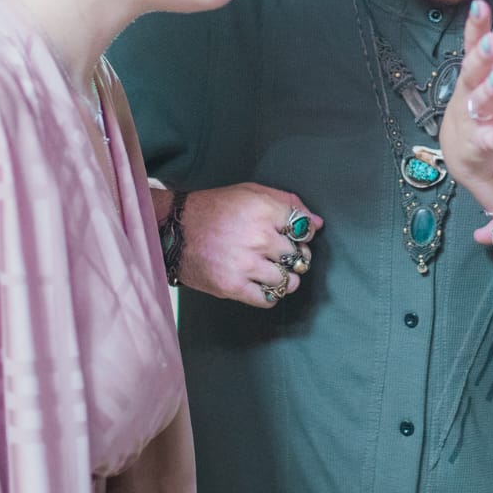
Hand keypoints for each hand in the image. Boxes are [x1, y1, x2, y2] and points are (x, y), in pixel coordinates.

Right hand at [178, 182, 320, 308]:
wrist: (175, 230)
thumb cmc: (214, 209)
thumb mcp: (250, 193)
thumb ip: (287, 203)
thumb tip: (317, 223)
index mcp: (264, 210)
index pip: (305, 228)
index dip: (304, 233)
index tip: (294, 235)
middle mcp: (258, 237)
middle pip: (298, 255)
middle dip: (295, 256)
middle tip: (282, 254)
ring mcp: (246, 264)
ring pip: (288, 281)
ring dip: (286, 278)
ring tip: (273, 270)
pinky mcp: (233, 286)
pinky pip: (268, 299)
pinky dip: (271, 294)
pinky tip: (262, 283)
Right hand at [438, 0, 492, 200]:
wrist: (469, 148)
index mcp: (481, 67)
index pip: (475, 42)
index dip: (476, 24)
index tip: (479, 4)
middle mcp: (472, 88)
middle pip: (472, 69)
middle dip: (481, 55)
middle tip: (491, 40)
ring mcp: (473, 116)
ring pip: (478, 102)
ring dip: (488, 91)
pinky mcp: (479, 143)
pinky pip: (487, 140)